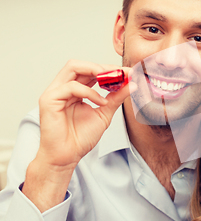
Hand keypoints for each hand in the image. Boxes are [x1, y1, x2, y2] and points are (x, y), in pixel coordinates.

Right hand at [23, 60, 131, 210]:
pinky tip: (101, 102)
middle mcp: (63, 88)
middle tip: (121, 73)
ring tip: (112, 80)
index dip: (109, 69)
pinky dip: (90, 92)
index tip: (128, 72)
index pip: (90, 70)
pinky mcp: (49, 99)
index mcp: (74, 90)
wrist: (67, 156)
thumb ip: (116, 97)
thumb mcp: (105, 113)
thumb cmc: (81, 137)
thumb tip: (132, 83)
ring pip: (73, 67)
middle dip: (103, 66)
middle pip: (81, 64)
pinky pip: (71, 87)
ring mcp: (54, 92)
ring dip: (96, 71)